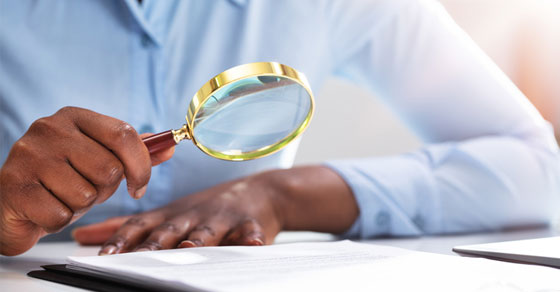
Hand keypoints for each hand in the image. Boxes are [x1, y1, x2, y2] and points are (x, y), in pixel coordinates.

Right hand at [0, 107, 173, 255]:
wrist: (11, 203)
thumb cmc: (62, 179)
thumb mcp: (100, 160)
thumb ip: (134, 153)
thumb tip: (169, 147)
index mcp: (75, 116)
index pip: (124, 134)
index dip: (140, 166)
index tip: (138, 186)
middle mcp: (49, 128)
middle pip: (109, 169)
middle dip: (104, 190)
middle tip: (85, 189)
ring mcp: (29, 155)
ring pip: (86, 195)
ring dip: (81, 207)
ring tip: (63, 197)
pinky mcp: (15, 186)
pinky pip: (61, 215)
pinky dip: (59, 221)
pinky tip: (46, 209)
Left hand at [72, 166, 359, 254]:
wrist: (258, 191)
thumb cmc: (206, 208)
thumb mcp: (167, 214)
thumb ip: (127, 226)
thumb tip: (83, 235)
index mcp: (171, 216)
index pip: (141, 225)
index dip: (122, 239)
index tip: (104, 256)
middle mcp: (192, 216)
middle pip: (169, 231)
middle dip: (152, 243)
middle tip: (136, 256)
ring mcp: (221, 219)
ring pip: (207, 231)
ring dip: (198, 239)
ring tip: (189, 248)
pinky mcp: (249, 224)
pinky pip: (250, 231)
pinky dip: (250, 237)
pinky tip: (250, 243)